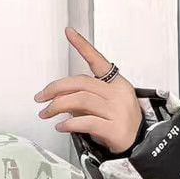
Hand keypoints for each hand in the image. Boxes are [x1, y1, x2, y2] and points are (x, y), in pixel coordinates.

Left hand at [34, 26, 142, 153]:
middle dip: (55, 89)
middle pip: (80, 83)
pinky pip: (86, 122)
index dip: (83, 46)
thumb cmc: (119, 124)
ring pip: (80, 100)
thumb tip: (59, 99)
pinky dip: (69, 124)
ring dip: (57, 107)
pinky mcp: (114, 128)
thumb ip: (83, 98)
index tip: (69, 33)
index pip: (98, 60)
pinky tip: (61, 127)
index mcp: (116, 83)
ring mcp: (117, 110)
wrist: (139, 146)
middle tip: (40, 98)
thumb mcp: (103, 106)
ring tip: (46, 114)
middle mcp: (118, 93)